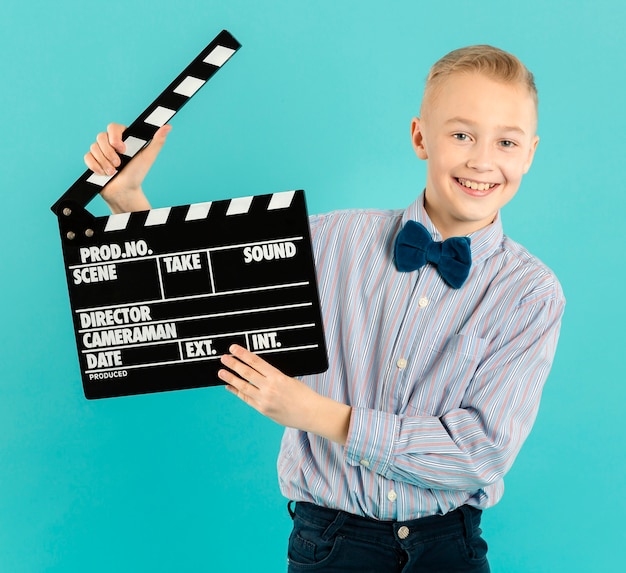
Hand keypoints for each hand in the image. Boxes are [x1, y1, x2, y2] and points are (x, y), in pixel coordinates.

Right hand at [84, 122, 170, 212]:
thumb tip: (168, 127)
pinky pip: (87, 157)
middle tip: (119, 164)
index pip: (113, 127)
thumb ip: (157, 141)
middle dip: (109, 153)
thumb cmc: (137, 174)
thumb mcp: (148, 157)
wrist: (125, 192)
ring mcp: (100, 152)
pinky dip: (95, 166)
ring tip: (113, 172)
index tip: (122, 149)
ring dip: (104, 162)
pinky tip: (103, 174)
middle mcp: (110, 143)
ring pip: (93, 147)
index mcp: (123, 139)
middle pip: (101, 137)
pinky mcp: (92, 161)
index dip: (115, 136)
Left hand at [219, 345, 350, 444]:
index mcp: (277, 376)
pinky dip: (237, 392)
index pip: (256, 362)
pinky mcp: (263, 410)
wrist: (311, 413)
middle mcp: (269, 387)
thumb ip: (274, 376)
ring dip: (231, 378)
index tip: (233, 348)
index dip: (243, 354)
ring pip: (243, 386)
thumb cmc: (304, 395)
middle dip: (233, 364)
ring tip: (221, 372)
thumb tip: (259, 370)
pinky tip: (229, 387)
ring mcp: (264, 400)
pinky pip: (246, 399)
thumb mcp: (290, 379)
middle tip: (223, 358)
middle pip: (246, 373)